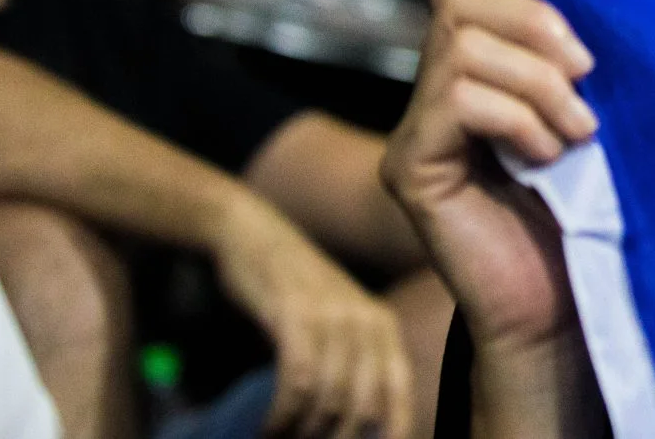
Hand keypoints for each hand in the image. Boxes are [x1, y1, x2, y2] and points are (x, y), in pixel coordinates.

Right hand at [210, 194, 412, 438]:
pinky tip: (268, 428)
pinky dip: (282, 415)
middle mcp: (368, 322)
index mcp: (385, 327)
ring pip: (330, 399)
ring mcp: (334, 316)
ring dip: (302, 433)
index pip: (399, 396)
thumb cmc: (294, 291)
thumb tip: (357, 423)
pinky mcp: (296, 314)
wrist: (255, 236)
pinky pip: (297, 381)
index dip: (392, 433)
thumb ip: (353, 365)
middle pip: (363, 408)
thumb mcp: (337, 323)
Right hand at [382, 0, 596, 355]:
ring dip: (537, 82)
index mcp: (475, 73)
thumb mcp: (587, 118)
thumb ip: (572, 64)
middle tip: (587, 75)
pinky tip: (548, 154)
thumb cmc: (585, 215)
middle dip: (534, 22)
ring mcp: (415, 132)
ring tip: (579, 132)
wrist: (560, 308)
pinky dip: (515, 117)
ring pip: (461, 50)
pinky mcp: (410, 170)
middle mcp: (431, 96)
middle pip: (458, 4)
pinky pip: (456, 101)